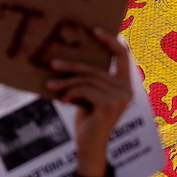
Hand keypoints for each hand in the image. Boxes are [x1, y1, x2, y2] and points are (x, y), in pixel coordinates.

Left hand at [46, 28, 132, 176]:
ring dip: (65, 82)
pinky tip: (63, 100)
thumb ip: (88, 79)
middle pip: (95, 69)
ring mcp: (120, 98)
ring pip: (87, 80)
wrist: (90, 147)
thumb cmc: (88, 119)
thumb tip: (68, 59)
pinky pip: (84, 90)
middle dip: (71, 67)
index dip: (110, 41)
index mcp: (125, 84)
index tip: (93, 30)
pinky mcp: (109, 105)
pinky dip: (70, 93)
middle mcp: (127, 90)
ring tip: (49, 85)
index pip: (123, 56)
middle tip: (52, 64)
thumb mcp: (88, 95)